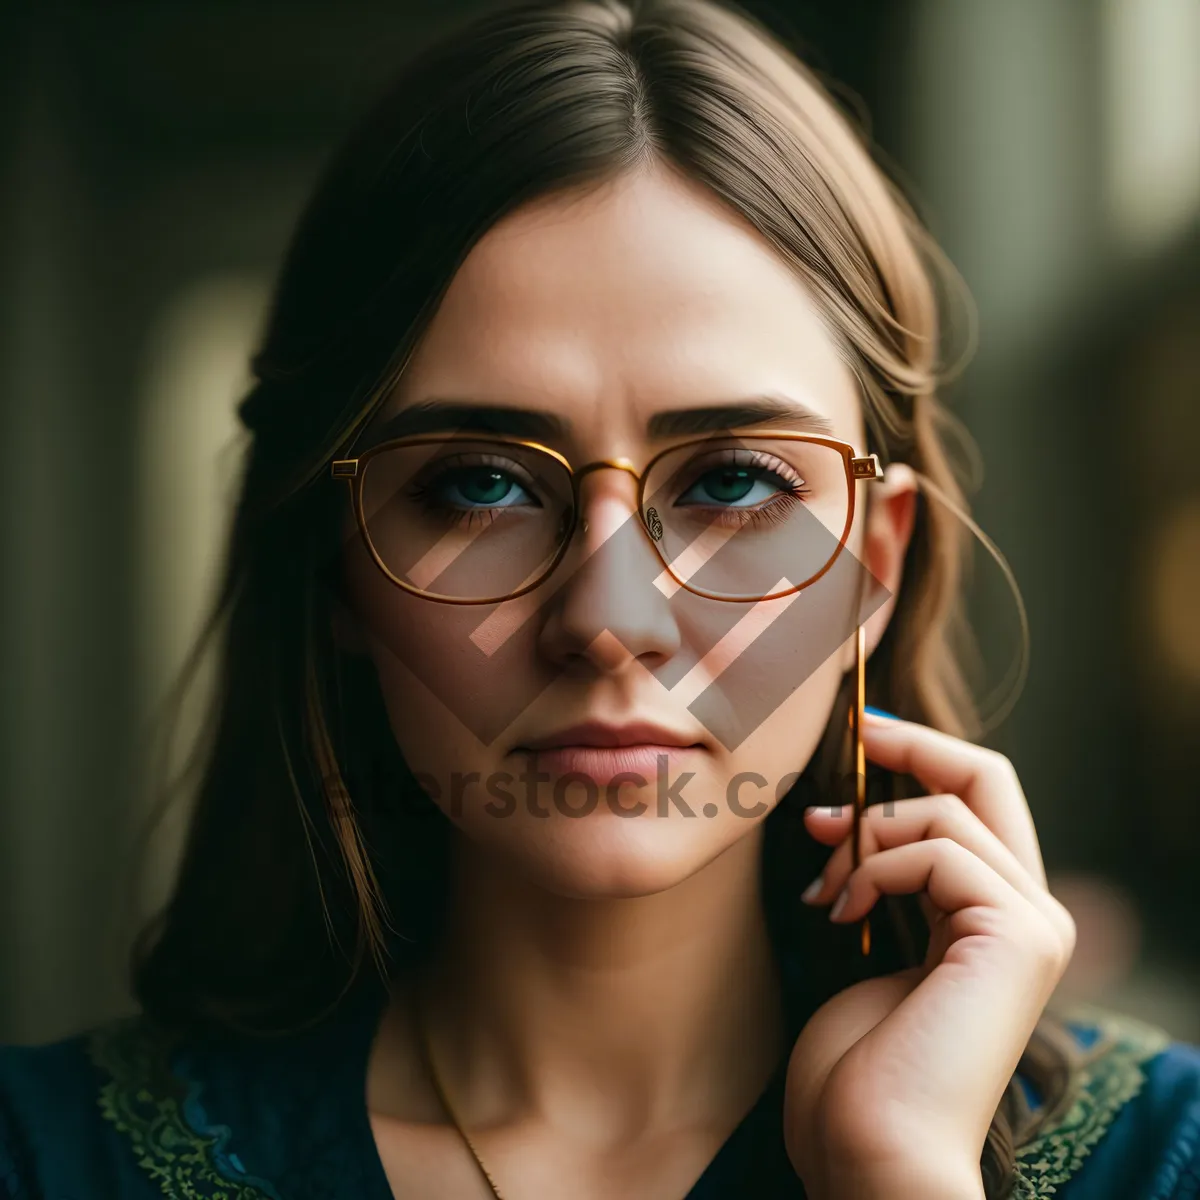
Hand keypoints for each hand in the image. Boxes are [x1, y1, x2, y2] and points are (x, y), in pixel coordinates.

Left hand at [782, 713, 1075, 1199]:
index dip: (922, 749)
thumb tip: (848, 809)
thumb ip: (882, 874)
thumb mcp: (867, 939)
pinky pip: (939, 851)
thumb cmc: (856, 1060)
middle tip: (850, 738)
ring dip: (868, 835)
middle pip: (989, 775)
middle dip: (910, 746)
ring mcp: (1034, 925)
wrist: (869, 1145)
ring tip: (825, 887)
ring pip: (948, 810)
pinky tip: (841, 914)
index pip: (981, 793)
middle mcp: (1030, 912)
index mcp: (995, 912)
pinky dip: (875, 869)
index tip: (860, 732)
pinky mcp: (1021, 937)